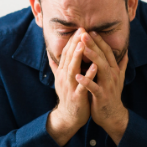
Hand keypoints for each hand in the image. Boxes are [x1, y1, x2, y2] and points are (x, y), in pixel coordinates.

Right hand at [47, 29, 94, 145]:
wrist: (69, 117)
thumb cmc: (69, 96)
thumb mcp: (61, 80)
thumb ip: (57, 67)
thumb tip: (50, 56)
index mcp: (62, 73)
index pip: (66, 53)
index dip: (72, 41)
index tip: (79, 29)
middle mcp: (64, 77)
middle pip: (68, 57)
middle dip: (75, 43)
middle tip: (81, 30)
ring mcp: (69, 87)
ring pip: (73, 69)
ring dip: (78, 56)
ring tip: (84, 44)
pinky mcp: (77, 96)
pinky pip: (83, 84)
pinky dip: (88, 75)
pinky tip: (95, 67)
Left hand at [77, 32, 128, 143]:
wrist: (112, 115)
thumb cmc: (111, 95)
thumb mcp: (117, 78)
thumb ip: (121, 65)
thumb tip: (126, 53)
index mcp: (113, 70)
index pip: (106, 52)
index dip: (99, 41)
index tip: (89, 30)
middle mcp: (112, 75)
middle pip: (103, 56)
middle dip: (93, 44)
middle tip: (84, 33)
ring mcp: (108, 85)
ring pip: (101, 68)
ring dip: (92, 58)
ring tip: (83, 49)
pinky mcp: (102, 96)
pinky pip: (94, 87)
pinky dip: (86, 81)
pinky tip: (77, 76)